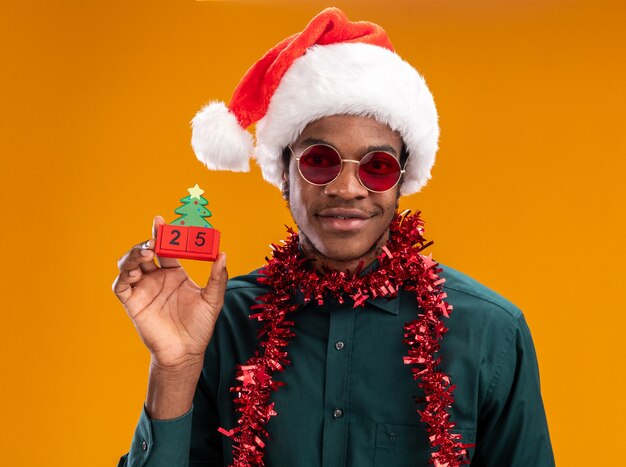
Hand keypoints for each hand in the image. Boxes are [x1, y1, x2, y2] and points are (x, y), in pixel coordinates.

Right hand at [112, 216, 227, 371]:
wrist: (186, 353)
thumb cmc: (200, 327)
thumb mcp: (213, 300)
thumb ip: (218, 278)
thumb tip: (223, 253)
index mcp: (174, 273)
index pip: (166, 248)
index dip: (163, 234)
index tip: (161, 220)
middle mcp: (156, 278)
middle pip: (145, 252)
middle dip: (147, 241)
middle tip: (154, 238)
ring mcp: (143, 290)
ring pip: (129, 265)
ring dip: (133, 254)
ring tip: (146, 251)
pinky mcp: (132, 303)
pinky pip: (121, 285)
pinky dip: (124, 275)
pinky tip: (135, 272)